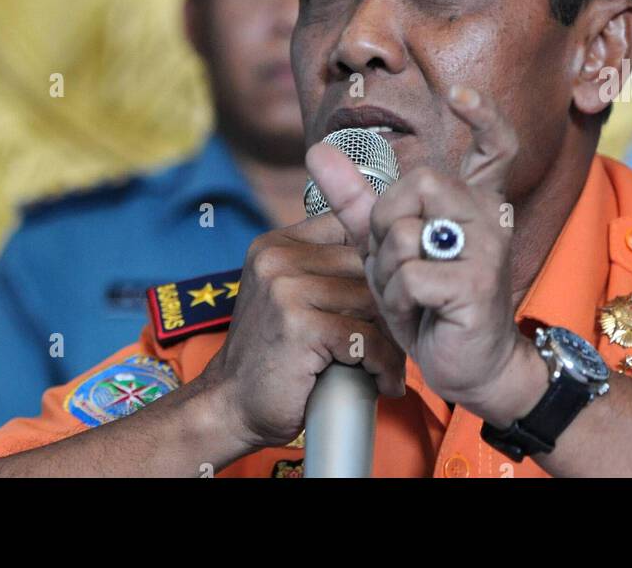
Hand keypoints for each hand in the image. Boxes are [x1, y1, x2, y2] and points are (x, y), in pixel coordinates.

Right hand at [199, 211, 406, 450]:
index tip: (390, 297)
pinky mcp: (299, 325)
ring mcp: (286, 289)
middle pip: (365, 265)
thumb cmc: (273, 354)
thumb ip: (325, 269)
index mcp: (277, 243)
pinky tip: (385, 382)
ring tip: (394, 363)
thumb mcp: (289, 295)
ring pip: (371, 301)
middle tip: (401, 339)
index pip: (350, 227)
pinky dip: (384, 364)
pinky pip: (365, 337)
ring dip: (394, 338)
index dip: (378, 263)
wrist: (230, 404)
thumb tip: (393, 259)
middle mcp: (278, 257)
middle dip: (390, 304)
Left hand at [306, 87, 542, 425]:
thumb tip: (315, 149)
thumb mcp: (386, 245)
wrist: (467, 365)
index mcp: (475, 199)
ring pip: (406, 230)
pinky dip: (397, 298)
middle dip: (387, 221)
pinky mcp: (477, 284)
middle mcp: (490, 215)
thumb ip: (355, 198)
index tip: (456, 96)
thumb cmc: (429, 300)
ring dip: (389, 269)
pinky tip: (418, 313)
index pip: (494, 144)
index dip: (481, 113)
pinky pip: (409, 274)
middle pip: (418, 182)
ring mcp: (487, 248)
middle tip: (398, 259)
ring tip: (410, 294)